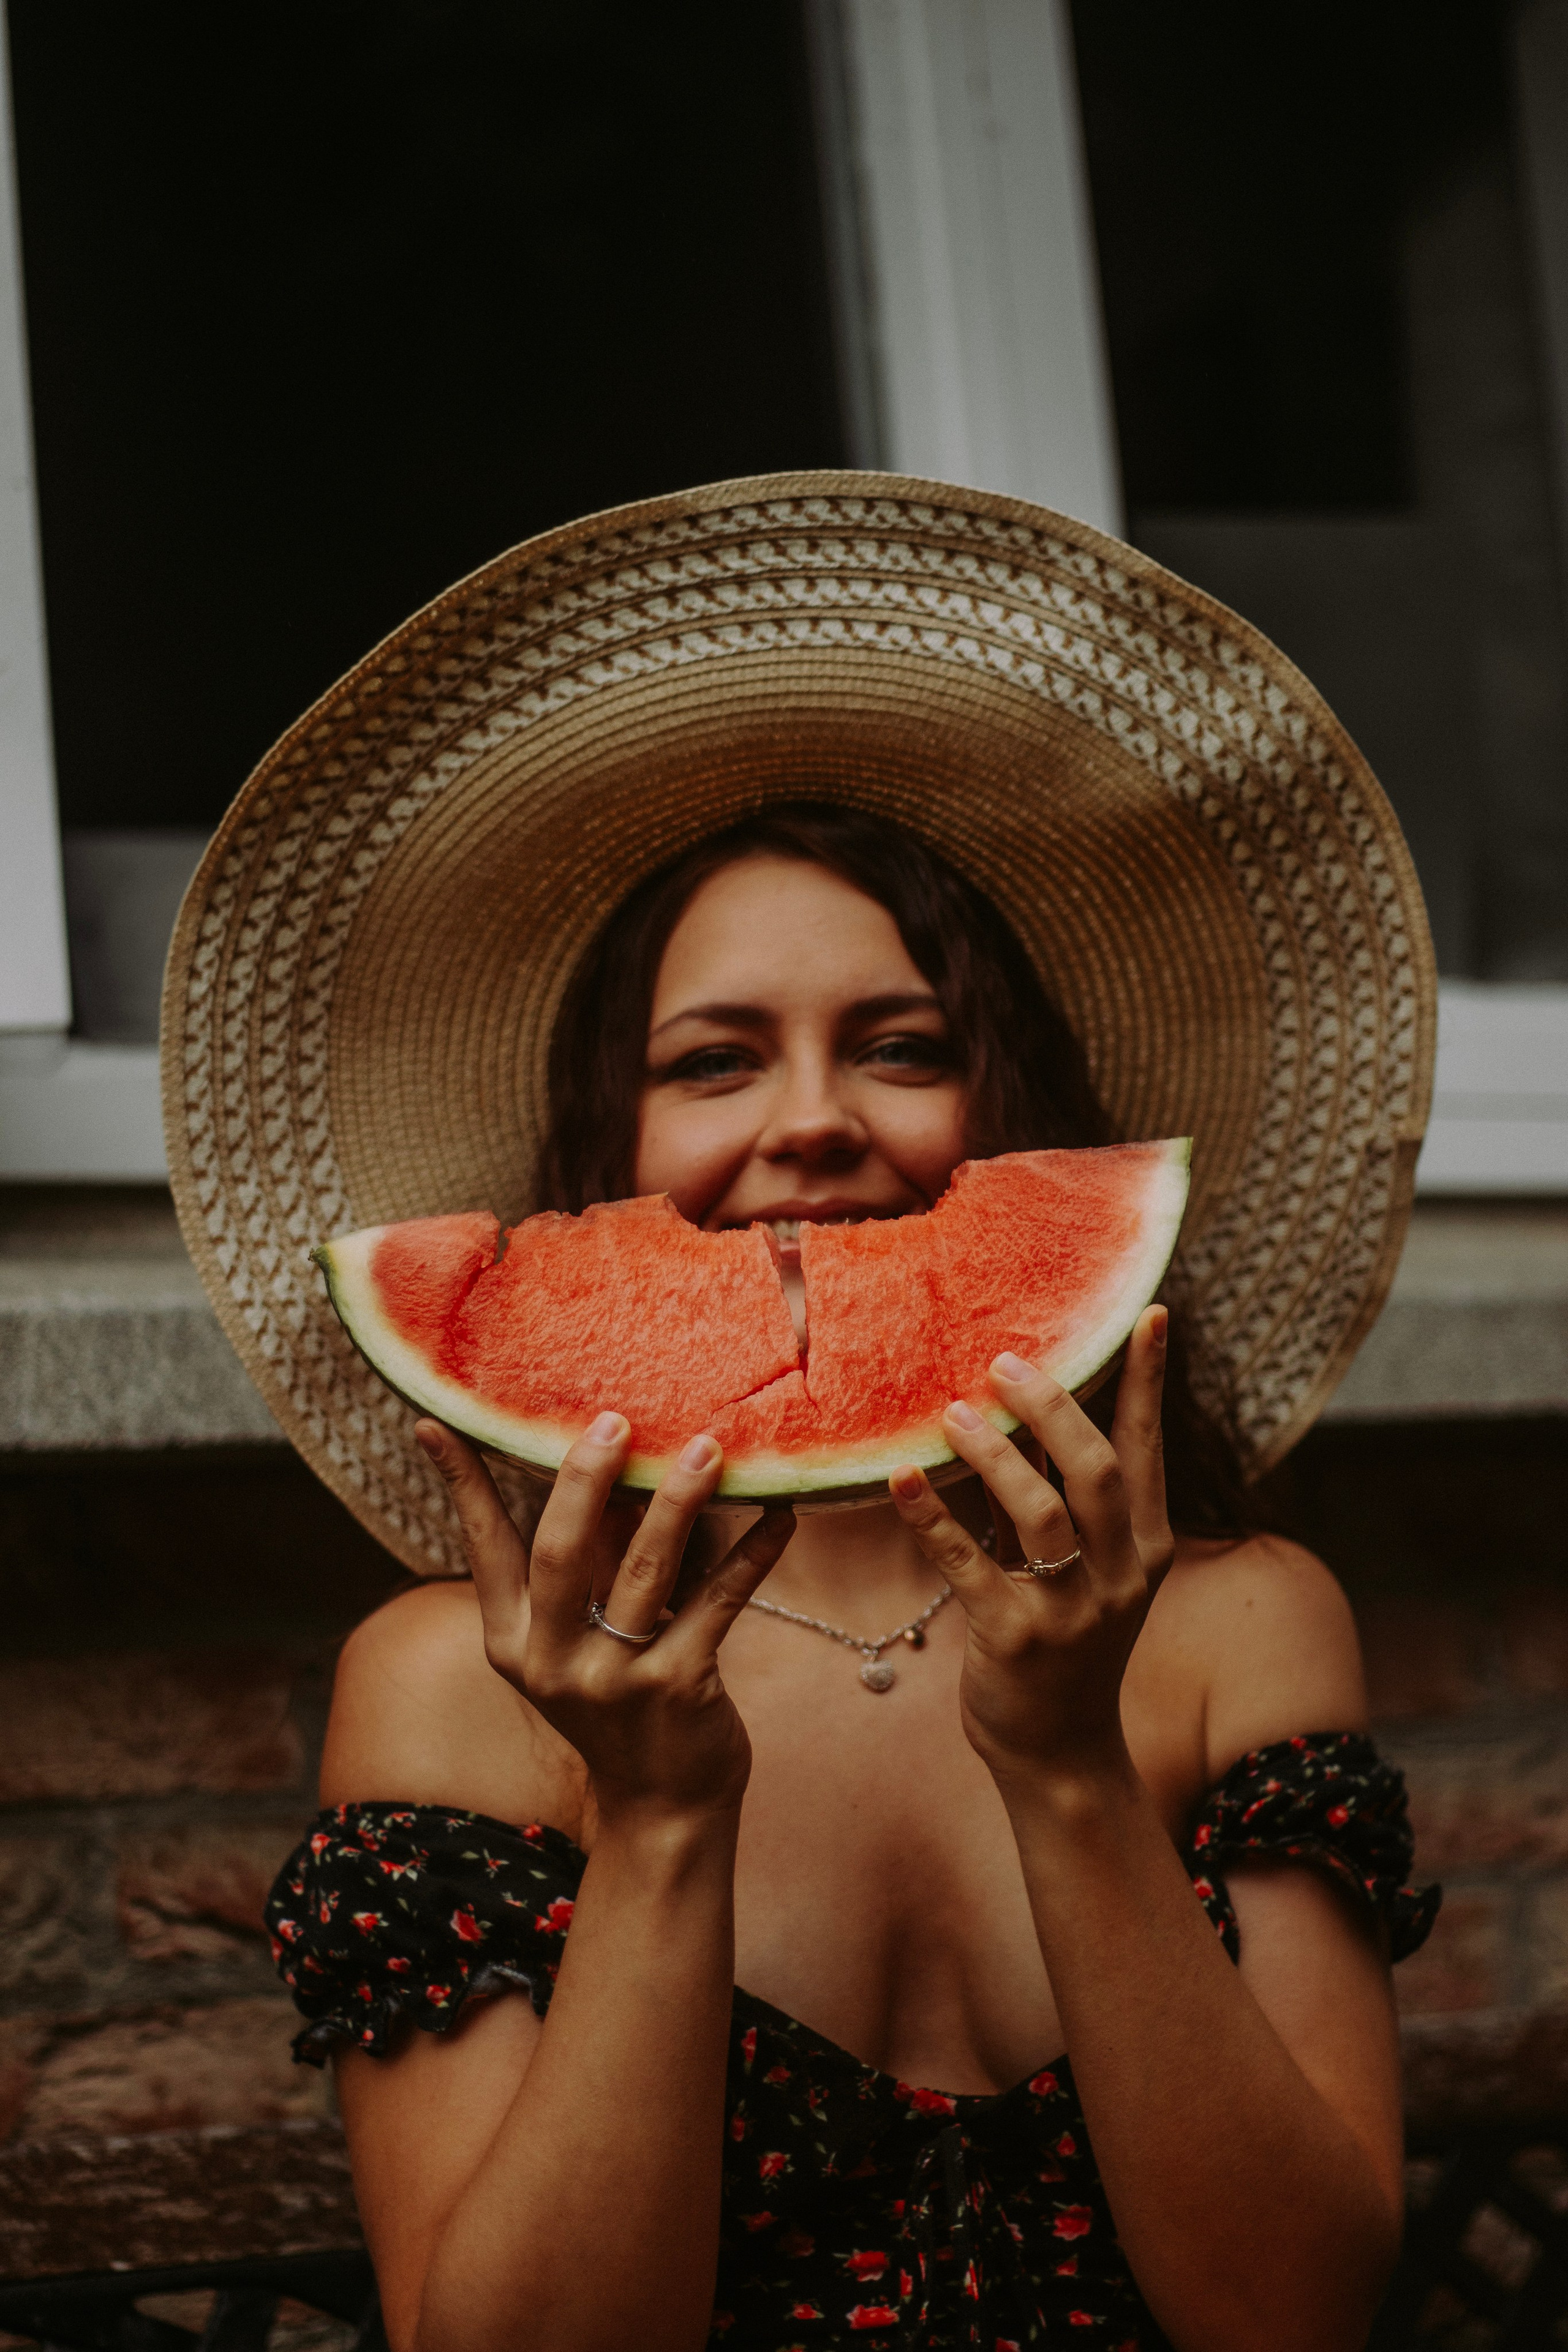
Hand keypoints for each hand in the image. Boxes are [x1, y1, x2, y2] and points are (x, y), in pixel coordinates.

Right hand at [415, 1415, 794, 1825]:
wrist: (662, 1806)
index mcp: (513, 1642)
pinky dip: (751, 1554)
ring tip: (705, 1448)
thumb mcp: (580, 1642)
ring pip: (644, 1569)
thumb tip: (619, 1465)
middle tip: (613, 1421)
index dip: (461, 1484)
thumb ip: (588, 1566)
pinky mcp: (680, 1687)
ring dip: (677, 1502)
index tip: (435, 1421)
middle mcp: (553, 1660)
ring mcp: (615, 1678)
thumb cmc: (620, 1701)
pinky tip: (781, 1516)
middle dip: (584, 1479)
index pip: (482, 1547)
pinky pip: (719, 1602)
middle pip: (559, 1551)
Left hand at [887, 1307, 1172, 1788]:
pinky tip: (899, 1480)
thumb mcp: (1085, 1571)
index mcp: (1148, 1548)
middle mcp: (1121, 1575)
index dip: (1148, 1381)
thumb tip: (1016, 1413)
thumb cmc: (1066, 1646)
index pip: (1148, 1449)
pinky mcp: (1016, 1640)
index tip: (1150, 1314)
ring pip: (1041, 1512)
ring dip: (995, 1455)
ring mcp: (1072, 1611)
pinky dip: (931, 1518)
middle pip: (1095, 1470)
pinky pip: (969, 1565)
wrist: (1062, 1755)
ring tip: (953, 1413)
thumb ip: (1059, 1500)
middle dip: (1052, 1408)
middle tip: (1006, 1363)